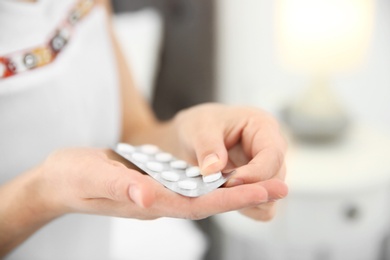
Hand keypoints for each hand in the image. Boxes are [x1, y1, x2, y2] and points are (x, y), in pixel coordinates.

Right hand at [36, 148, 273, 219]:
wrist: (61, 180)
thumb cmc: (74, 178)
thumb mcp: (93, 176)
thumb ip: (120, 185)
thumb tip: (147, 195)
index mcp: (149, 202)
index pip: (198, 203)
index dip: (230, 198)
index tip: (261, 191)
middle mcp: (159, 202)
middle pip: (210, 201)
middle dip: (245, 195)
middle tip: (281, 187)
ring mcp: (159, 195)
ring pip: (205, 194)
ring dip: (236, 188)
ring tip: (267, 181)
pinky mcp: (156, 186)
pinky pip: (193, 186)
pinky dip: (215, 182)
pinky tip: (230, 174)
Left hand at [168, 103, 287, 220]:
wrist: (193, 134)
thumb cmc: (201, 124)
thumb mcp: (198, 128)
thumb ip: (207, 146)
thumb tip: (213, 170)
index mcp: (263, 127)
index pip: (272, 155)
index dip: (255, 173)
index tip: (229, 182)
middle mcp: (272, 150)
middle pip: (275, 178)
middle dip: (248, 189)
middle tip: (218, 191)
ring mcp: (268, 171)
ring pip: (270, 197)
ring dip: (245, 201)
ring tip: (216, 193)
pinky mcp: (258, 189)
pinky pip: (260, 209)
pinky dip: (243, 207)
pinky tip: (222, 199)